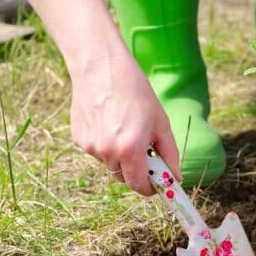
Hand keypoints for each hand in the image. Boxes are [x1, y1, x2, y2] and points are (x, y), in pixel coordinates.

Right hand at [69, 53, 181, 195]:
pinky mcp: (79, 138)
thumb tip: (176, 178)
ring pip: (110, 164)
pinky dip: (106, 145)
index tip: (157, 184)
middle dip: (137, 172)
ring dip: (121, 157)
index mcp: (130, 150)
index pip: (139, 186)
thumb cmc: (137, 93)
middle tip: (145, 152)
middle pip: (124, 178)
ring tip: (126, 128)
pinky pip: (97, 151)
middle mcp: (107, 152)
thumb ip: (169, 154)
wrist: (101, 67)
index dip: (150, 188)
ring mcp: (90, 146)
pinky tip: (109, 122)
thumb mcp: (161, 124)